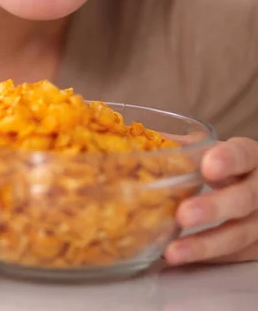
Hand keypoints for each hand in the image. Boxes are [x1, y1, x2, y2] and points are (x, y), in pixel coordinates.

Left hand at [165, 137, 257, 264]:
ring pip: (239, 235)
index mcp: (251, 157)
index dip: (228, 160)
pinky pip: (234, 256)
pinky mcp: (256, 246)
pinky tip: (181, 258)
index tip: (207, 167)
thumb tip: (150, 138)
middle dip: (214, 207)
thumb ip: (188, 145)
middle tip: (184, 214)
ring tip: (173, 251)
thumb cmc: (231, 167)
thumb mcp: (216, 150)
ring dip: (205, 245)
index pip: (243, 155)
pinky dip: (206, 259)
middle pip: (245, 199)